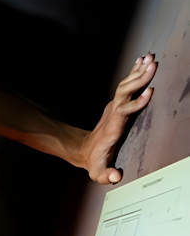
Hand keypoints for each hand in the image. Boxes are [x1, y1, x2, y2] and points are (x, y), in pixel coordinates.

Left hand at [79, 54, 156, 183]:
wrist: (82, 150)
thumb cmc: (94, 162)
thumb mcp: (97, 172)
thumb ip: (106, 175)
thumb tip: (115, 177)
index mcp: (112, 127)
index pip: (124, 111)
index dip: (136, 103)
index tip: (149, 92)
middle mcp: (113, 113)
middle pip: (125, 92)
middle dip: (139, 79)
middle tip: (153, 65)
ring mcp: (114, 107)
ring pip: (126, 86)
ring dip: (138, 72)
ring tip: (150, 58)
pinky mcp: (117, 104)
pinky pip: (127, 86)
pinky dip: (135, 73)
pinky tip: (142, 62)